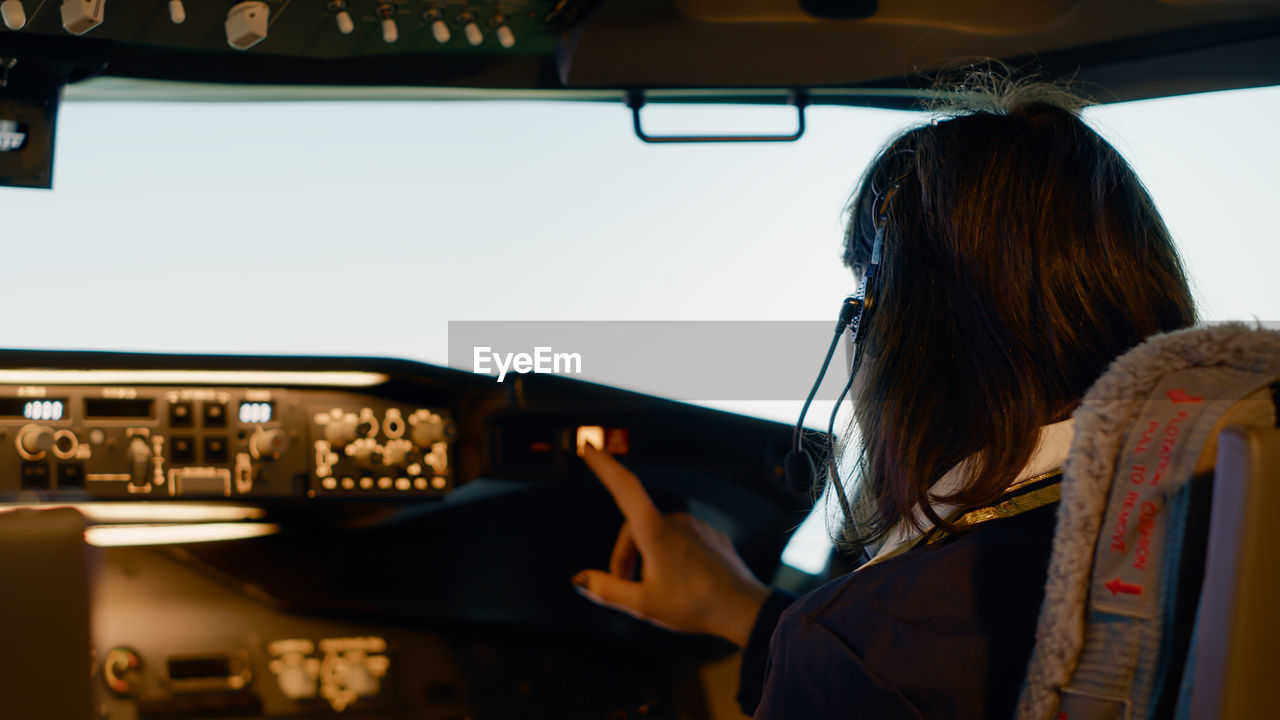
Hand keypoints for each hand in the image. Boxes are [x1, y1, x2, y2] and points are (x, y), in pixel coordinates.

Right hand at [572, 444, 769, 646]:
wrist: (744, 610)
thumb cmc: (694, 607)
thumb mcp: (643, 604)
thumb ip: (607, 590)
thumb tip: (580, 580)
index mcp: (654, 531)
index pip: (623, 487)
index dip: (603, 465)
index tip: (589, 446)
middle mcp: (676, 520)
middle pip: (635, 529)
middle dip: (626, 557)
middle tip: (628, 589)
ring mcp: (696, 526)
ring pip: (658, 536)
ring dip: (648, 559)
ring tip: (656, 592)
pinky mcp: (711, 536)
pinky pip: (682, 541)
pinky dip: (671, 558)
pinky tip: (681, 584)